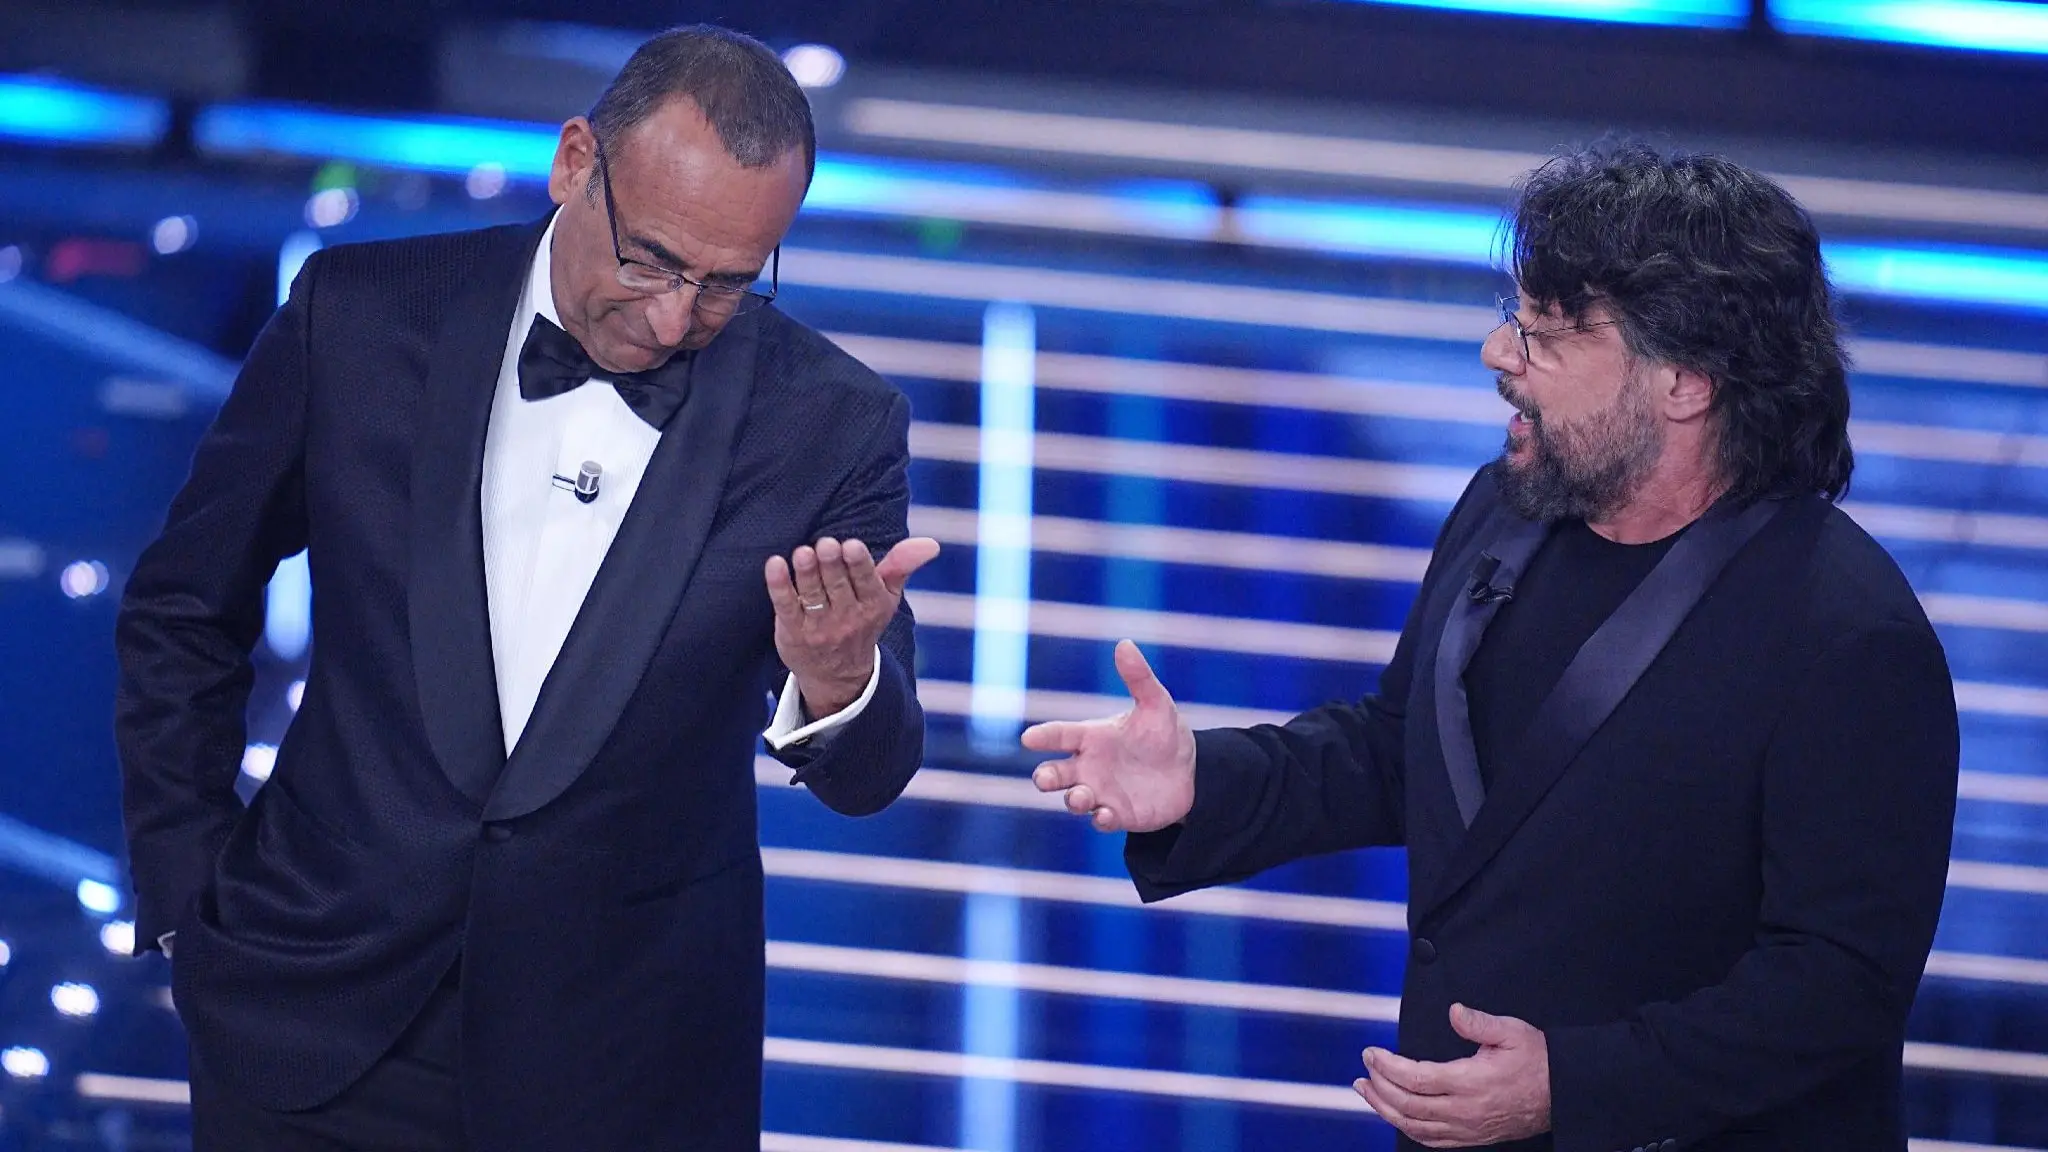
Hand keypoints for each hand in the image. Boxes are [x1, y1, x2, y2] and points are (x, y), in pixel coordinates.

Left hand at [765, 536, 939, 716]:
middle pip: (838, 586)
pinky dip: (779, 585)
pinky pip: (785, 606)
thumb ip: (902, 566)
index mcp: (872, 606)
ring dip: (807, 573)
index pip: (866, 582)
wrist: (838, 675)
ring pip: (813, 595)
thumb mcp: (886, 598)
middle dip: (832, 564)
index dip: (859, 564)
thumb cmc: (862, 622)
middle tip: (826, 544)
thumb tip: (931, 543)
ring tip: (803, 552)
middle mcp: (847, 618)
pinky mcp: (792, 631)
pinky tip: (775, 564)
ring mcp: (819, 627)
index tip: (851, 545)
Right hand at [1021, 640, 1195, 832]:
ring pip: (1073, 799)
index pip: (1060, 734)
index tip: (1028, 738)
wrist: (1189, 772)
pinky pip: (1100, 820)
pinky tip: (1105, 814)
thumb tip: (1124, 644)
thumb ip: (1138, 678)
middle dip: (1045, 777)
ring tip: (1082, 795)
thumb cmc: (1163, 733)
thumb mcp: (1156, 703)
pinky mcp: (1116, 814)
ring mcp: (1100, 792)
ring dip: (1073, 799)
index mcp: (1091, 737)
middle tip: (1045, 778)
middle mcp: (1088, 766)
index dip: (1044, 736)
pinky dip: (1099, 818)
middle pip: (1054, 773)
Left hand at [1354, 1004, 1550, 1147]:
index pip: (1416, 1079)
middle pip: (1408, 1105)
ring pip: (1414, 1126)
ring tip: (1366, 1091)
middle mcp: (1465, 1110)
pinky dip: (1407, 1128)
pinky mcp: (1472, 1137)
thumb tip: (1453, 1011)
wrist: (1562, 1093)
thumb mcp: (1511, 1032)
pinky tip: (1394, 1115)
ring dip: (1384, 1109)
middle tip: (1364, 1068)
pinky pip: (1431, 1140)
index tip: (1371, 1052)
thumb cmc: (1538, 1061)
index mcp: (1471, 1082)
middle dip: (1379, 1086)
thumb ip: (1478, 1023)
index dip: (1387, 1066)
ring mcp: (1467, 1128)